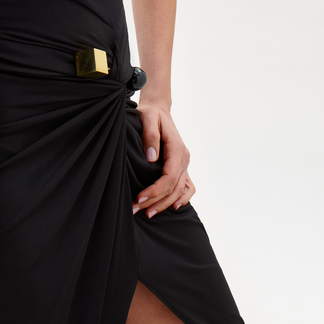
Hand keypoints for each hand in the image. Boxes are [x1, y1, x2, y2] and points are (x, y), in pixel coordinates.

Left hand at [133, 100, 194, 217]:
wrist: (159, 109)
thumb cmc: (151, 114)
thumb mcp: (148, 118)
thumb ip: (150, 137)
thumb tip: (151, 158)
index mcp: (177, 149)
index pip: (169, 177)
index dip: (155, 190)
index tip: (139, 198)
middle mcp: (184, 159)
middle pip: (173, 188)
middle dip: (155, 201)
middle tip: (136, 210)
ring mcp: (184, 163)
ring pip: (179, 190)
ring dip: (164, 203)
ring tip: (147, 213)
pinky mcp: (181, 166)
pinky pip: (187, 186)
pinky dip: (183, 198)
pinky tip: (172, 207)